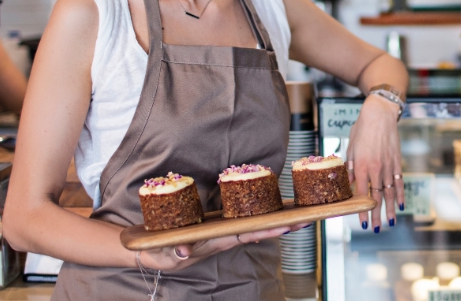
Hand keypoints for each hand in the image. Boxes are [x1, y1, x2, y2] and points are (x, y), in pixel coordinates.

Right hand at [137, 224, 300, 270]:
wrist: (151, 251)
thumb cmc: (159, 254)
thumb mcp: (164, 255)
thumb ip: (173, 252)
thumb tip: (184, 252)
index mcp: (216, 242)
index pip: (247, 235)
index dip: (267, 231)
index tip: (287, 227)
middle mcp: (225, 236)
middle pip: (259, 229)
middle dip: (284, 225)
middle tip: (308, 218)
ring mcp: (223, 231)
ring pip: (255, 223)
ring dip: (276, 218)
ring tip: (300, 211)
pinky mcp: (218, 225)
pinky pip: (243, 217)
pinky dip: (259, 211)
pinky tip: (273, 205)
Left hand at [346, 94, 403, 233]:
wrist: (380, 115)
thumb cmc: (362, 130)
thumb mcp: (351, 148)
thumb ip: (350, 168)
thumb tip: (347, 185)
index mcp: (362, 165)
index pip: (361, 193)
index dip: (362, 209)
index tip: (361, 223)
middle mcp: (377, 168)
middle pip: (377, 197)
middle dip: (376, 214)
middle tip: (375, 229)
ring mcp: (389, 166)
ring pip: (390, 192)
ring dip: (390, 209)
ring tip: (390, 223)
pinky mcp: (397, 162)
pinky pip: (399, 182)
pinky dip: (400, 194)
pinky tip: (400, 205)